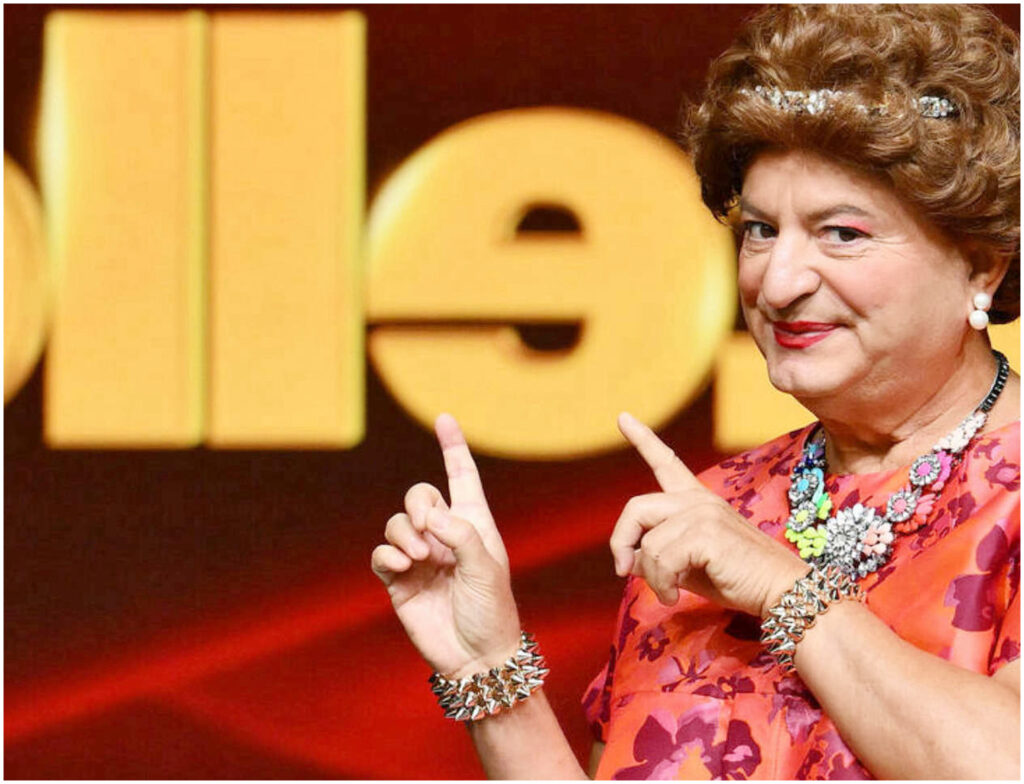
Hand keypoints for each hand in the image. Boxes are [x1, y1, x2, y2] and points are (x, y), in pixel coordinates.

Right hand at [371, 413, 521, 678]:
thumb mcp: (486, 567)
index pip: (462, 475)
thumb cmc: (492, 611)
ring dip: (405, 534)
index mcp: (474, 524)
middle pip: (419, 495)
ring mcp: (421, 557)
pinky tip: (404, 568)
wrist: (476, 657)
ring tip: (421, 558)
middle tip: (429, 530)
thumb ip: (460, 533)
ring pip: (397, 523)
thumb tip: (427, 515)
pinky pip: (382, 554)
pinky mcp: (400, 580)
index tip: (444, 418)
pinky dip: (389, 555)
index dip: (453, 446)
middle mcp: (445, 535)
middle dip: (418, 503)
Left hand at [611, 412, 807, 616]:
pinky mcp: (707, 533)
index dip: (643, 439)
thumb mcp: (690, 565)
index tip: (623, 417)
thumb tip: (629, 559)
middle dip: (621, 541)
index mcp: (698, 500)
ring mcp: (703, 513)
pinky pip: (660, 560)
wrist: (783, 592)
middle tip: (623, 571)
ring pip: (648, 543)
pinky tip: (673, 597)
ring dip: (650, 577)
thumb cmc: (740, 580)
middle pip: (636, 507)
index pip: (666, 462)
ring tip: (668, 593)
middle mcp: (699, 500)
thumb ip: (660, 555)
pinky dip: (661, 585)